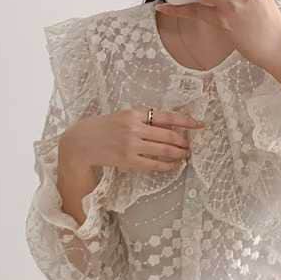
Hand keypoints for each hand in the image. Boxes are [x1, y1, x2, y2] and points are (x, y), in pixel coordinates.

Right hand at [60, 107, 205, 173]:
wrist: (81, 142)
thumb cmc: (104, 127)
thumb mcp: (123, 116)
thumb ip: (143, 119)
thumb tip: (169, 126)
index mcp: (134, 113)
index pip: (166, 116)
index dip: (185, 121)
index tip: (199, 124)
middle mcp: (134, 127)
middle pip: (169, 134)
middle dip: (183, 141)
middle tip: (190, 145)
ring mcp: (131, 145)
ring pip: (164, 150)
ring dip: (178, 153)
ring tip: (184, 155)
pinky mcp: (128, 160)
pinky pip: (154, 164)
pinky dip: (167, 165)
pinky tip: (173, 165)